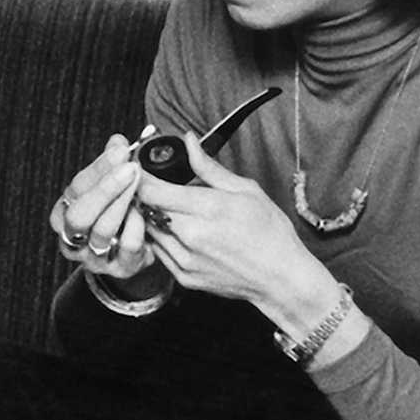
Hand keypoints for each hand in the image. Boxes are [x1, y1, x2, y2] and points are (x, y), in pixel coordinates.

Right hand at [51, 131, 160, 283]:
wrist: (131, 254)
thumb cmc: (117, 213)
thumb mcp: (110, 188)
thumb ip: (111, 166)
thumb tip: (117, 141)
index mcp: (63, 214)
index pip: (76, 189)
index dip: (99, 168)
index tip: (121, 149)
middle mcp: (72, 238)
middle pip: (79, 215)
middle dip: (106, 189)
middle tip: (131, 168)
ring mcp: (94, 257)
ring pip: (102, 231)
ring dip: (123, 204)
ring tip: (141, 183)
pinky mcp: (119, 269)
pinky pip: (127, 248)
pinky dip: (137, 227)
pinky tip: (145, 212)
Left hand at [135, 140, 339, 323]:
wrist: (281, 278)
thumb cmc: (270, 232)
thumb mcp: (245, 190)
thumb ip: (209, 167)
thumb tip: (189, 142)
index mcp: (207, 208)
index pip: (152, 190)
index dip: (139, 178)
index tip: (138, 169)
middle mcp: (191, 235)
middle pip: (146, 209)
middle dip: (144, 195)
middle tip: (152, 186)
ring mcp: (185, 259)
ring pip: (149, 231)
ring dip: (151, 218)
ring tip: (170, 210)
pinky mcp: (184, 277)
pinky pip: (159, 252)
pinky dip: (162, 239)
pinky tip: (179, 232)